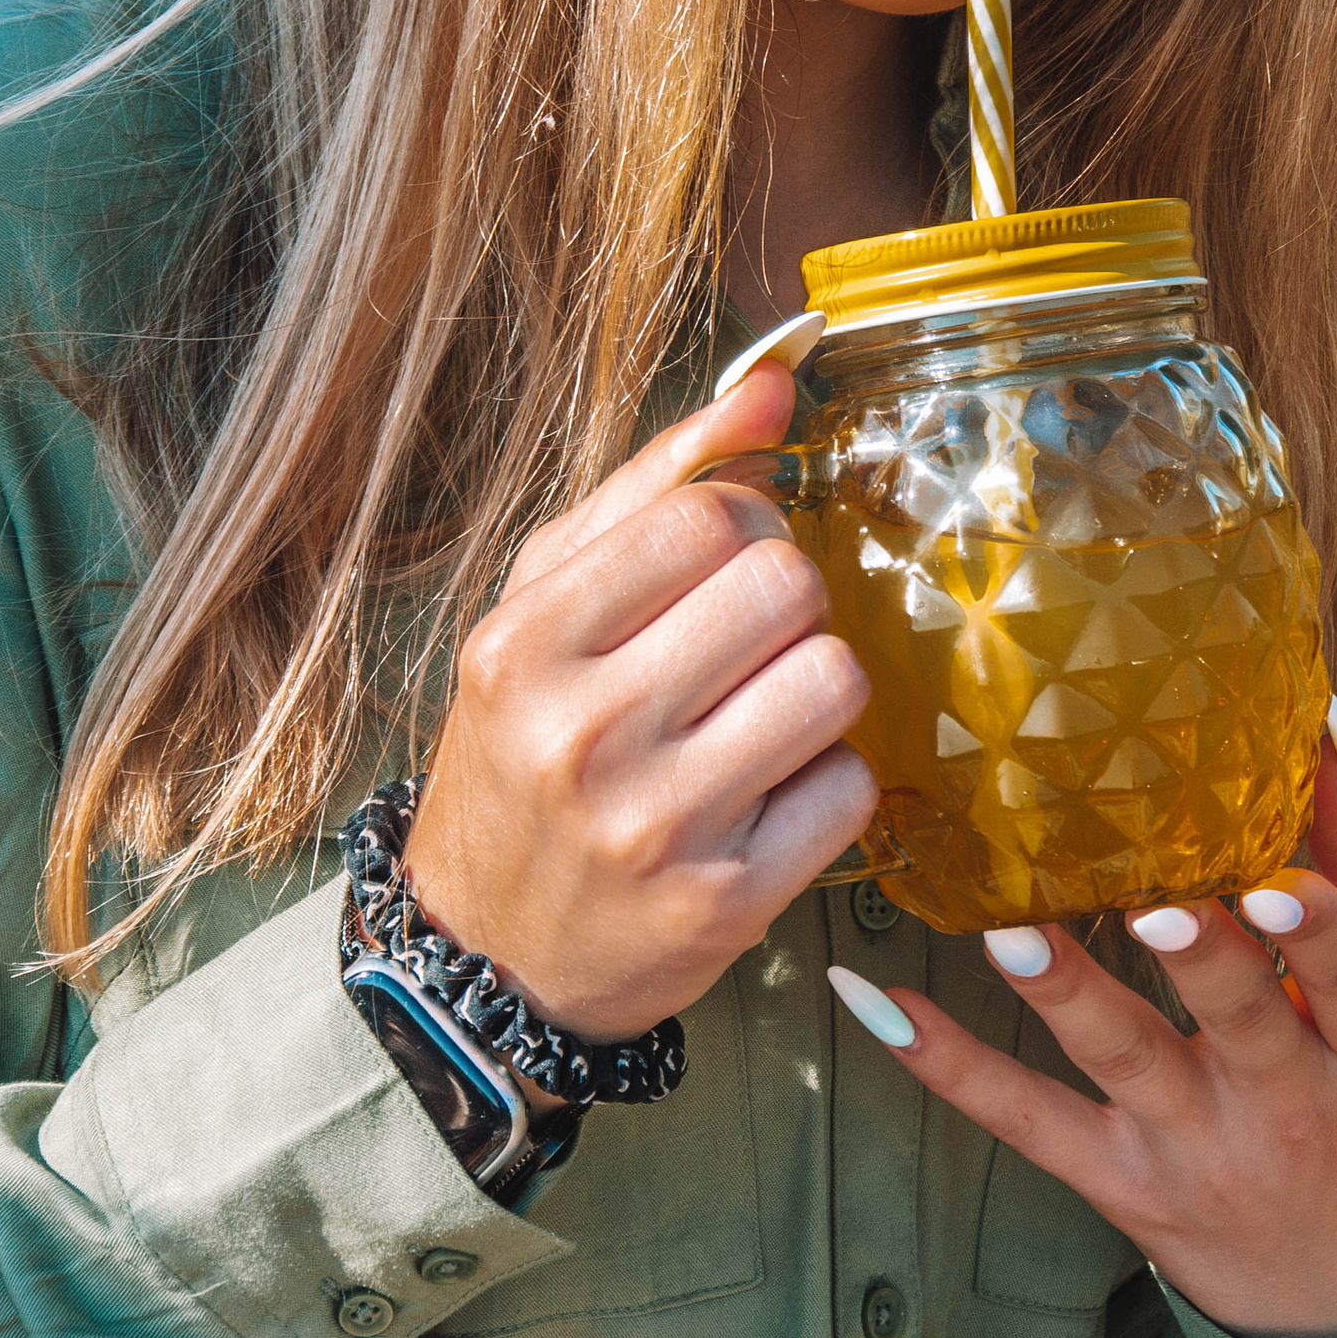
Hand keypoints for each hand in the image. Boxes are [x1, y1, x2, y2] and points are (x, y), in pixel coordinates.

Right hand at [405, 360, 875, 1045]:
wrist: (486, 951)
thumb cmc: (523, 753)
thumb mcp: (544, 605)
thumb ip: (657, 482)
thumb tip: (775, 385)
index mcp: (523, 645)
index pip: (707, 517)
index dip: (745, 525)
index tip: (721, 566)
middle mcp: (582, 736)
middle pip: (786, 587)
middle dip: (788, 603)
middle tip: (747, 644)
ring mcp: (657, 827)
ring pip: (834, 681)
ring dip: (817, 687)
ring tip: (761, 713)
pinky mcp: (728, 904)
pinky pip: (849, 789)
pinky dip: (826, 781)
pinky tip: (768, 793)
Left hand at [830, 755, 1336, 1337]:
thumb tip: (1321, 731)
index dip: (1317, 937)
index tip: (1278, 888)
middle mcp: (1290, 1108)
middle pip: (1238, 1021)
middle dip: (1199, 963)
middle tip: (1153, 906)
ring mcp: (1197, 1150)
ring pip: (1124, 1066)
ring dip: (1066, 996)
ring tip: (1010, 934)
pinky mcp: (1123, 1184)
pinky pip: (1027, 1122)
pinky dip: (949, 1066)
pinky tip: (875, 1002)